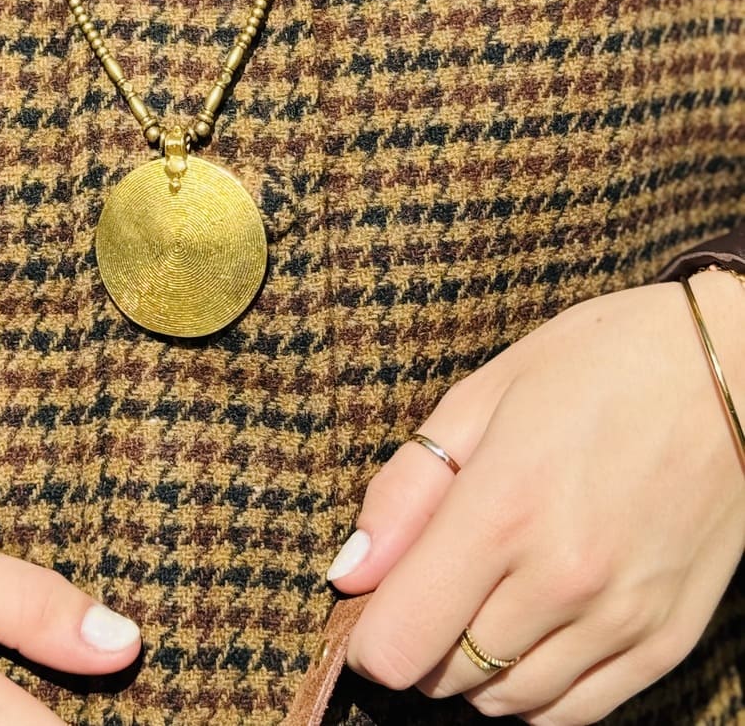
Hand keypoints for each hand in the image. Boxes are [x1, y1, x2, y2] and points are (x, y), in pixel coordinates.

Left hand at [327, 272, 744, 723]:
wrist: (732, 372)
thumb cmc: (598, 364)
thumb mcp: (483, 395)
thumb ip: (408, 489)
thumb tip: (350, 575)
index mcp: (503, 509)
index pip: (401, 642)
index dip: (372, 634)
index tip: (374, 600)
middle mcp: (561, 579)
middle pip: (449, 674)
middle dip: (422, 639)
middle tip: (434, 581)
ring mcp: (620, 619)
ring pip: (510, 701)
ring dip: (477, 667)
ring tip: (486, 595)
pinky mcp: (666, 642)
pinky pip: (578, 713)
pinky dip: (538, 690)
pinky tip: (533, 631)